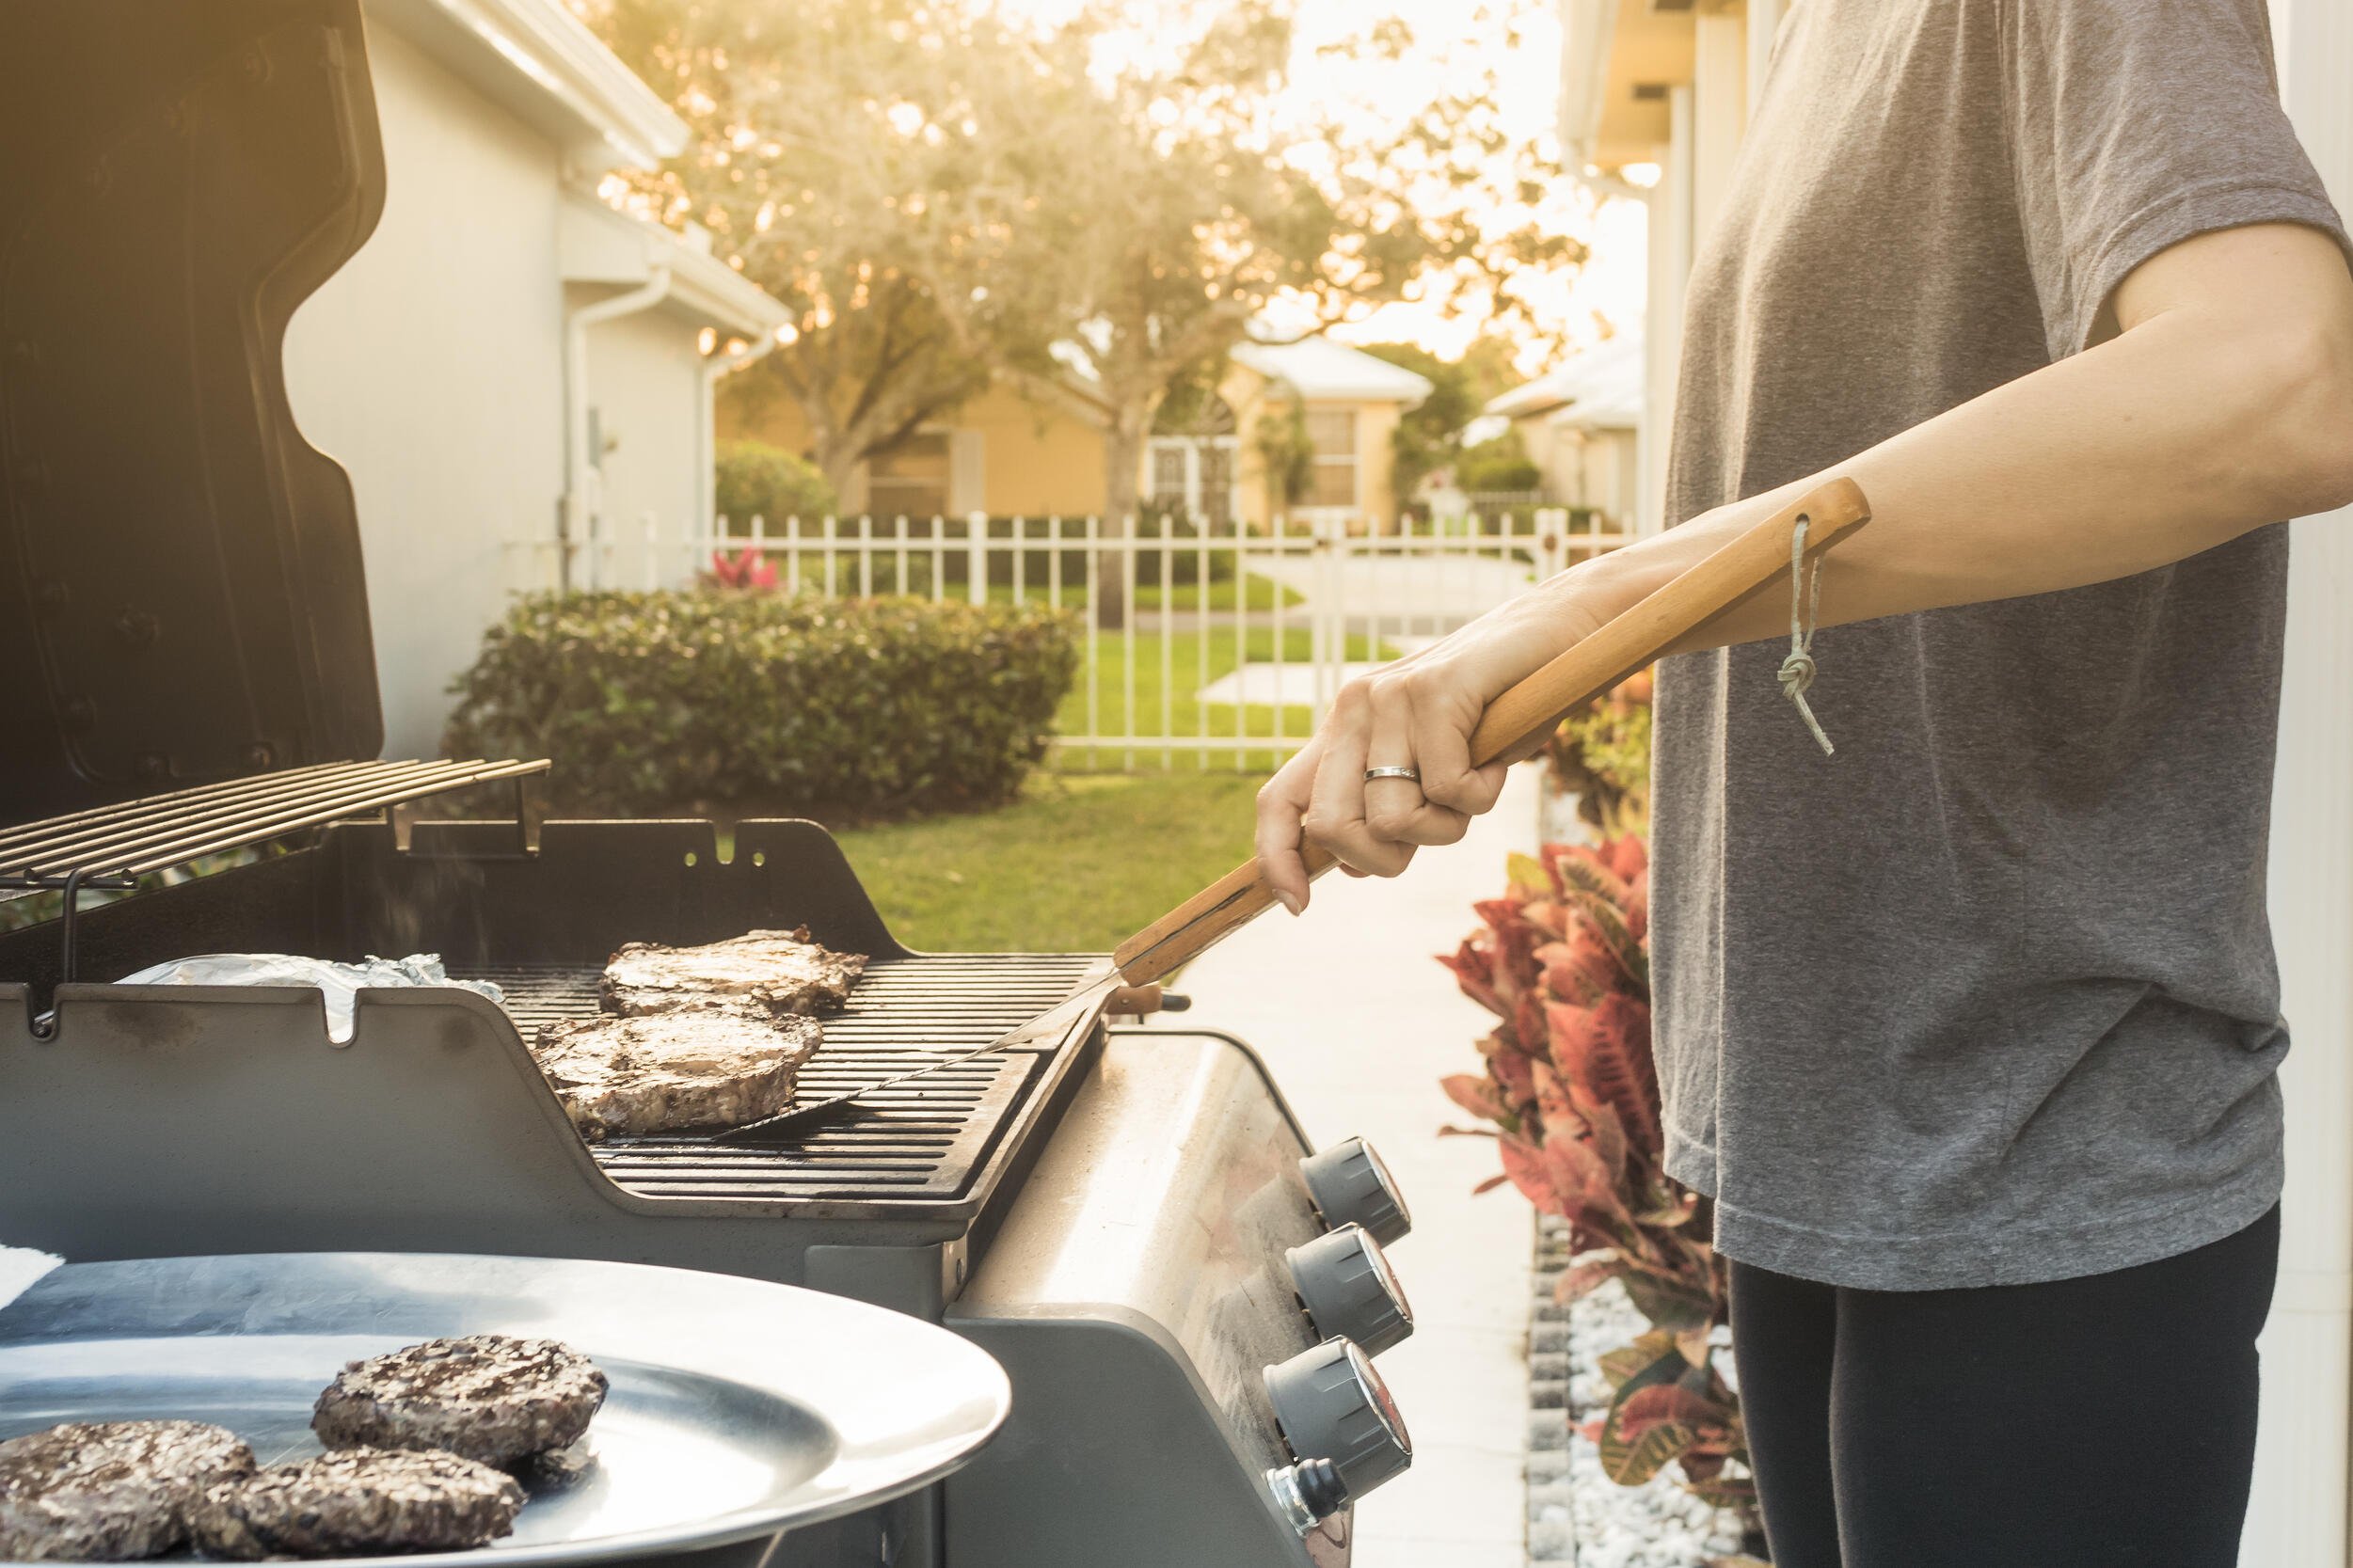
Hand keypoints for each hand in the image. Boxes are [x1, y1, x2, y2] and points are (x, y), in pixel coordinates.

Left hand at [1254, 572, 1613, 912]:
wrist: (1556, 633)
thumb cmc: (1497, 710)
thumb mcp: (1431, 765)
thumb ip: (1387, 807)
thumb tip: (1352, 870)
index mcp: (1342, 729)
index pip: (1280, 800)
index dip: (1278, 859)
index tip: (1297, 906)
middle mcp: (1353, 709)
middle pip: (1333, 827)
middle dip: (1385, 859)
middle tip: (1437, 827)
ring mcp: (1390, 696)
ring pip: (1396, 820)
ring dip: (1449, 825)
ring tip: (1476, 780)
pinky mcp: (1435, 689)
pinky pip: (1450, 791)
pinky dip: (1485, 793)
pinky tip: (1497, 758)